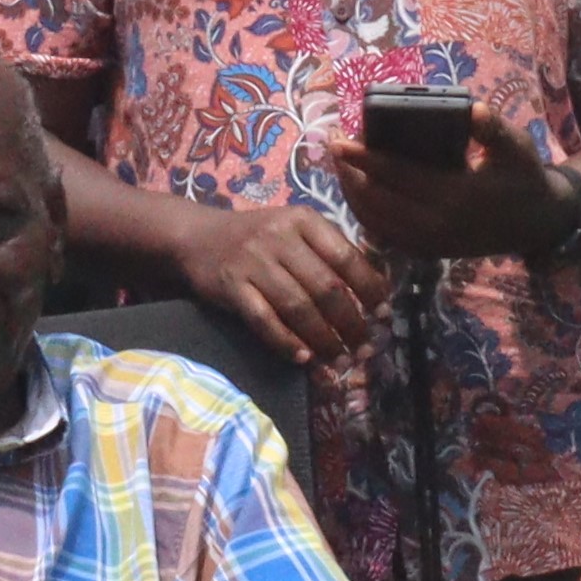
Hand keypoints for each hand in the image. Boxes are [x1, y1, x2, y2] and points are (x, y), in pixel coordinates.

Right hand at [174, 197, 386, 370]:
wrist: (197, 237)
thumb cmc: (257, 237)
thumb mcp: (294, 230)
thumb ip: (328, 252)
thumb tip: (373, 293)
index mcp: (304, 221)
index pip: (346, 257)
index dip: (369, 289)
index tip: (383, 314)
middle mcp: (279, 237)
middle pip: (325, 286)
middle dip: (349, 323)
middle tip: (363, 347)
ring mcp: (253, 262)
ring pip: (297, 307)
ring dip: (322, 339)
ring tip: (338, 360)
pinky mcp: (231, 287)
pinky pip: (264, 320)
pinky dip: (285, 342)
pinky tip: (302, 358)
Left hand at [328, 131, 574, 269]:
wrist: (537, 223)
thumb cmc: (524, 177)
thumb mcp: (517, 148)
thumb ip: (494, 130)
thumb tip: (474, 109)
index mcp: (455, 196)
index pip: (397, 175)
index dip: (364, 158)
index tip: (339, 139)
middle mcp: (437, 225)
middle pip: (376, 200)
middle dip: (349, 173)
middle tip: (333, 145)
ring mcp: (430, 243)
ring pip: (375, 221)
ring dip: (351, 194)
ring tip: (339, 165)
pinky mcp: (428, 252)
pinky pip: (385, 235)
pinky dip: (365, 214)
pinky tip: (356, 192)